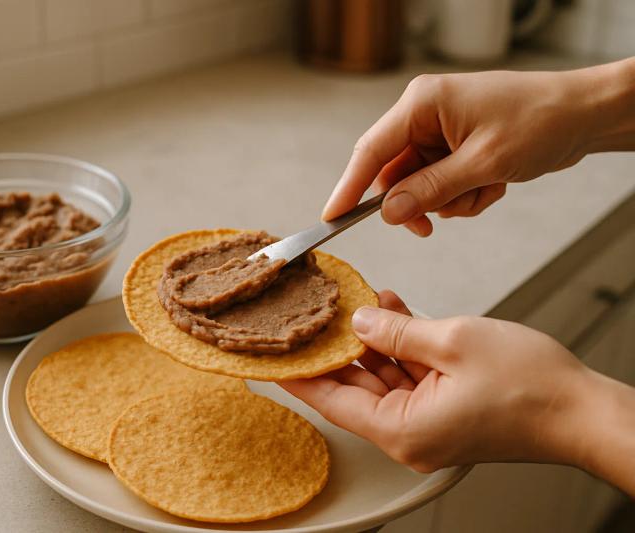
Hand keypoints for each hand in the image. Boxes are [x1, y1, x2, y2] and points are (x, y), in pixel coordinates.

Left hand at [279, 291, 634, 495]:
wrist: (584, 410)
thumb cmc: (531, 386)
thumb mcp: (453, 341)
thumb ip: (397, 331)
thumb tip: (358, 322)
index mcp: (402, 430)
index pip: (330, 401)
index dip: (298, 372)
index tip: (270, 354)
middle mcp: (409, 433)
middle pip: (352, 387)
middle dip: (336, 346)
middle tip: (312, 312)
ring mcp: (427, 422)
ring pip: (381, 377)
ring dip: (370, 339)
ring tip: (357, 301)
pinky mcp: (444, 409)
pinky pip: (409, 375)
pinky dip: (399, 346)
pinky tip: (391, 311)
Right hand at [323, 58, 634, 235]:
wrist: (584, 115)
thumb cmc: (539, 121)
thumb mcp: (482, 163)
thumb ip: (430, 189)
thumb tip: (388, 212)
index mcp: (422, 104)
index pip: (371, 151)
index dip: (349, 187)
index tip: (331, 218)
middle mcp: (425, 116)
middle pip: (394, 174)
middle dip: (417, 202)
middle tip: (429, 226)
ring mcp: (440, 133)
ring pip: (419, 186)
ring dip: (448, 202)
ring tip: (483, 191)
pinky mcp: (455, 149)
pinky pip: (442, 186)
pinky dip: (464, 197)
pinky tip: (492, 186)